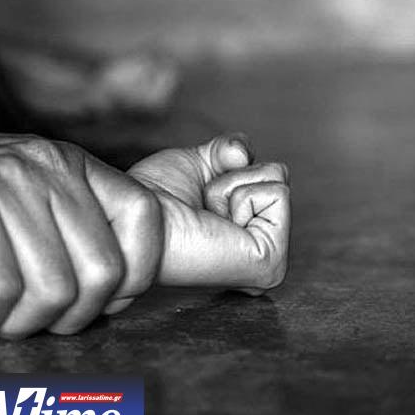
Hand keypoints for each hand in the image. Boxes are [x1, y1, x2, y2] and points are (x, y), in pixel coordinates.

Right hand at [0, 101, 162, 337]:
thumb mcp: (24, 193)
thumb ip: (72, 228)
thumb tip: (118, 290)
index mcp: (71, 163)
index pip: (145, 216)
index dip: (138, 272)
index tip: (105, 302)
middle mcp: (44, 164)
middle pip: (100, 272)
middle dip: (69, 318)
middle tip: (29, 322)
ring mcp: (1, 177)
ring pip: (49, 290)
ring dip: (17, 325)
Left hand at [127, 133, 289, 303]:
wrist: (136, 218)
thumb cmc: (156, 198)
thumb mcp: (201, 162)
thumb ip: (230, 150)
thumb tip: (243, 154)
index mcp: (250, 233)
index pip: (269, 172)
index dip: (230, 170)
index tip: (200, 199)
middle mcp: (262, 249)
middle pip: (277, 172)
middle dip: (233, 175)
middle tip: (202, 205)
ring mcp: (271, 260)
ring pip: (278, 178)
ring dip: (231, 186)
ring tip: (206, 213)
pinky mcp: (270, 263)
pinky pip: (278, 193)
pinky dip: (242, 195)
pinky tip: (216, 220)